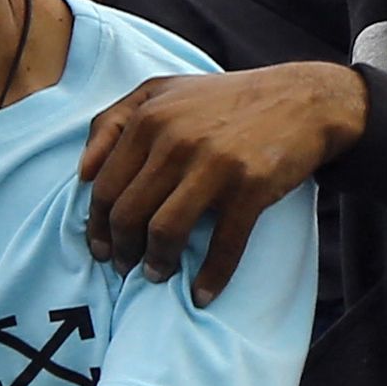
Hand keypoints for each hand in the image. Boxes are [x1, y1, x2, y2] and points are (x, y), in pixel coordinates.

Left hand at [78, 59, 363, 290]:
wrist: (303, 100)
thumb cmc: (227, 100)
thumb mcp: (163, 91)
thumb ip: (113, 120)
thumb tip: (83, 173)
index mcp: (148, 118)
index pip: (104, 185)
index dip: (97, 225)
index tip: (103, 248)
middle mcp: (175, 140)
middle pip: (128, 213)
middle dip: (122, 250)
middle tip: (127, 267)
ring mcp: (213, 164)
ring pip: (165, 231)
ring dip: (156, 264)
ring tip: (157, 277)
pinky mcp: (250, 187)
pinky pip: (223, 244)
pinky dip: (210, 277)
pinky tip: (202, 293)